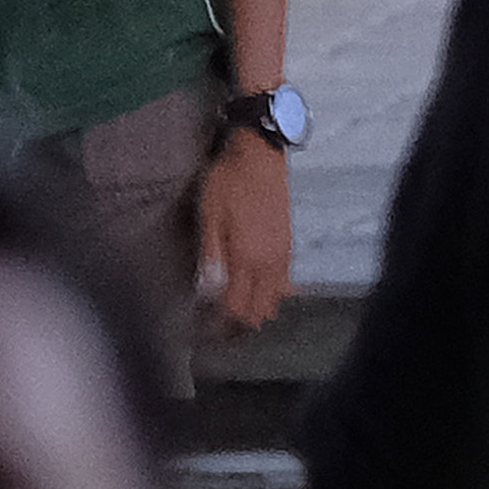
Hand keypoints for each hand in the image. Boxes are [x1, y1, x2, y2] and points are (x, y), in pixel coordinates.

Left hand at [200, 130, 291, 332]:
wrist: (260, 155)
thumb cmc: (228, 183)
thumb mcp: (210, 216)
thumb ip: (211, 256)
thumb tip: (207, 291)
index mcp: (247, 257)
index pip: (235, 305)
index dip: (219, 324)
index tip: (201, 332)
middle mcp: (269, 261)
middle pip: (259, 307)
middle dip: (239, 324)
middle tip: (216, 331)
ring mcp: (281, 252)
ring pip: (275, 297)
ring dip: (258, 310)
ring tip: (240, 318)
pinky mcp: (287, 243)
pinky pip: (284, 280)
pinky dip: (274, 294)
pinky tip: (266, 294)